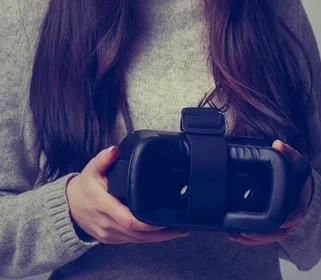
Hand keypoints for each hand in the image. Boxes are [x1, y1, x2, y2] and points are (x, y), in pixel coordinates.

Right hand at [66, 146, 189, 243]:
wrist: (68, 207)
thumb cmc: (83, 188)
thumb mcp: (91, 169)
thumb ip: (103, 158)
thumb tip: (114, 150)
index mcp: (104, 206)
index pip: (129, 219)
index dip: (148, 223)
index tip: (163, 220)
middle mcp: (108, 224)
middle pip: (138, 234)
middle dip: (161, 233)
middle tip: (180, 227)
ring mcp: (109, 234)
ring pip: (137, 240)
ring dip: (158, 239)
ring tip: (177, 231)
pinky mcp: (112, 239)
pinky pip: (132, 241)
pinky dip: (148, 239)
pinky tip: (161, 234)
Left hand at [228, 139, 312, 244]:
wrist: (300, 183)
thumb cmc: (296, 171)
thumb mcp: (294, 158)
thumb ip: (287, 150)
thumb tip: (278, 144)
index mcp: (300, 200)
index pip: (298, 214)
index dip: (289, 219)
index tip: (278, 222)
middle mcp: (293, 216)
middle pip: (281, 232)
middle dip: (263, 235)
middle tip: (244, 231)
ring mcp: (285, 223)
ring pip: (272, 237)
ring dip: (254, 239)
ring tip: (235, 235)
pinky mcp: (275, 225)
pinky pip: (266, 236)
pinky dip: (252, 239)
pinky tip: (237, 236)